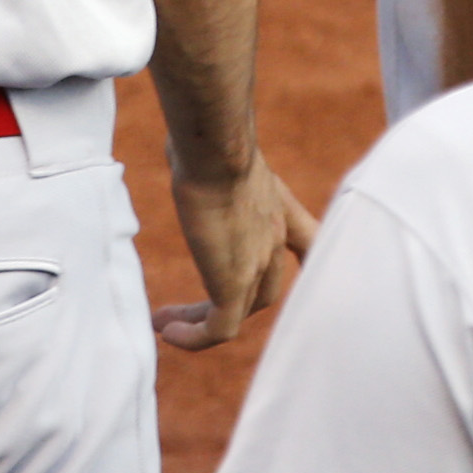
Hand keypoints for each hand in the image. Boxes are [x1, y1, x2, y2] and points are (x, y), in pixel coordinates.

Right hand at [157, 153, 314, 349]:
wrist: (217, 146)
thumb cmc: (210, 135)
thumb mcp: (218, 147)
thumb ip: (212, 157)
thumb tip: (188, 142)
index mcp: (276, 206)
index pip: (306, 240)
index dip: (302, 261)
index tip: (289, 273)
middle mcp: (274, 238)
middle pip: (264, 288)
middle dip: (227, 299)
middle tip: (191, 304)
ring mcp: (257, 263)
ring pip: (238, 312)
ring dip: (201, 322)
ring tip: (167, 324)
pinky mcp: (233, 282)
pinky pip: (219, 329)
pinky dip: (195, 338)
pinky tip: (166, 331)